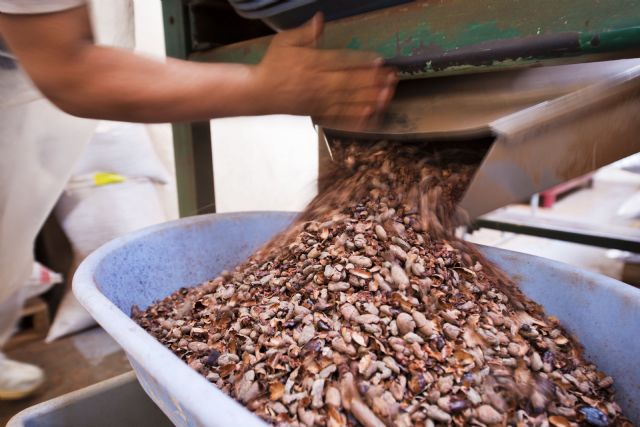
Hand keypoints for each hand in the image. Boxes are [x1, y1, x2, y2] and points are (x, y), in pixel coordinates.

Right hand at [252, 13, 396, 128]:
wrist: (260, 93)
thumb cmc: (273, 65)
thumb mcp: (284, 42)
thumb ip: (304, 33)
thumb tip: (320, 18)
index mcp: (311, 64)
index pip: (340, 62)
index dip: (360, 61)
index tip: (378, 60)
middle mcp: (317, 83)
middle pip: (349, 82)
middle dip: (372, 81)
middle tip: (392, 78)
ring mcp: (318, 100)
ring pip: (348, 100)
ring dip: (369, 98)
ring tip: (387, 95)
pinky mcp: (318, 112)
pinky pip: (339, 116)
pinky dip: (355, 116)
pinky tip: (371, 114)